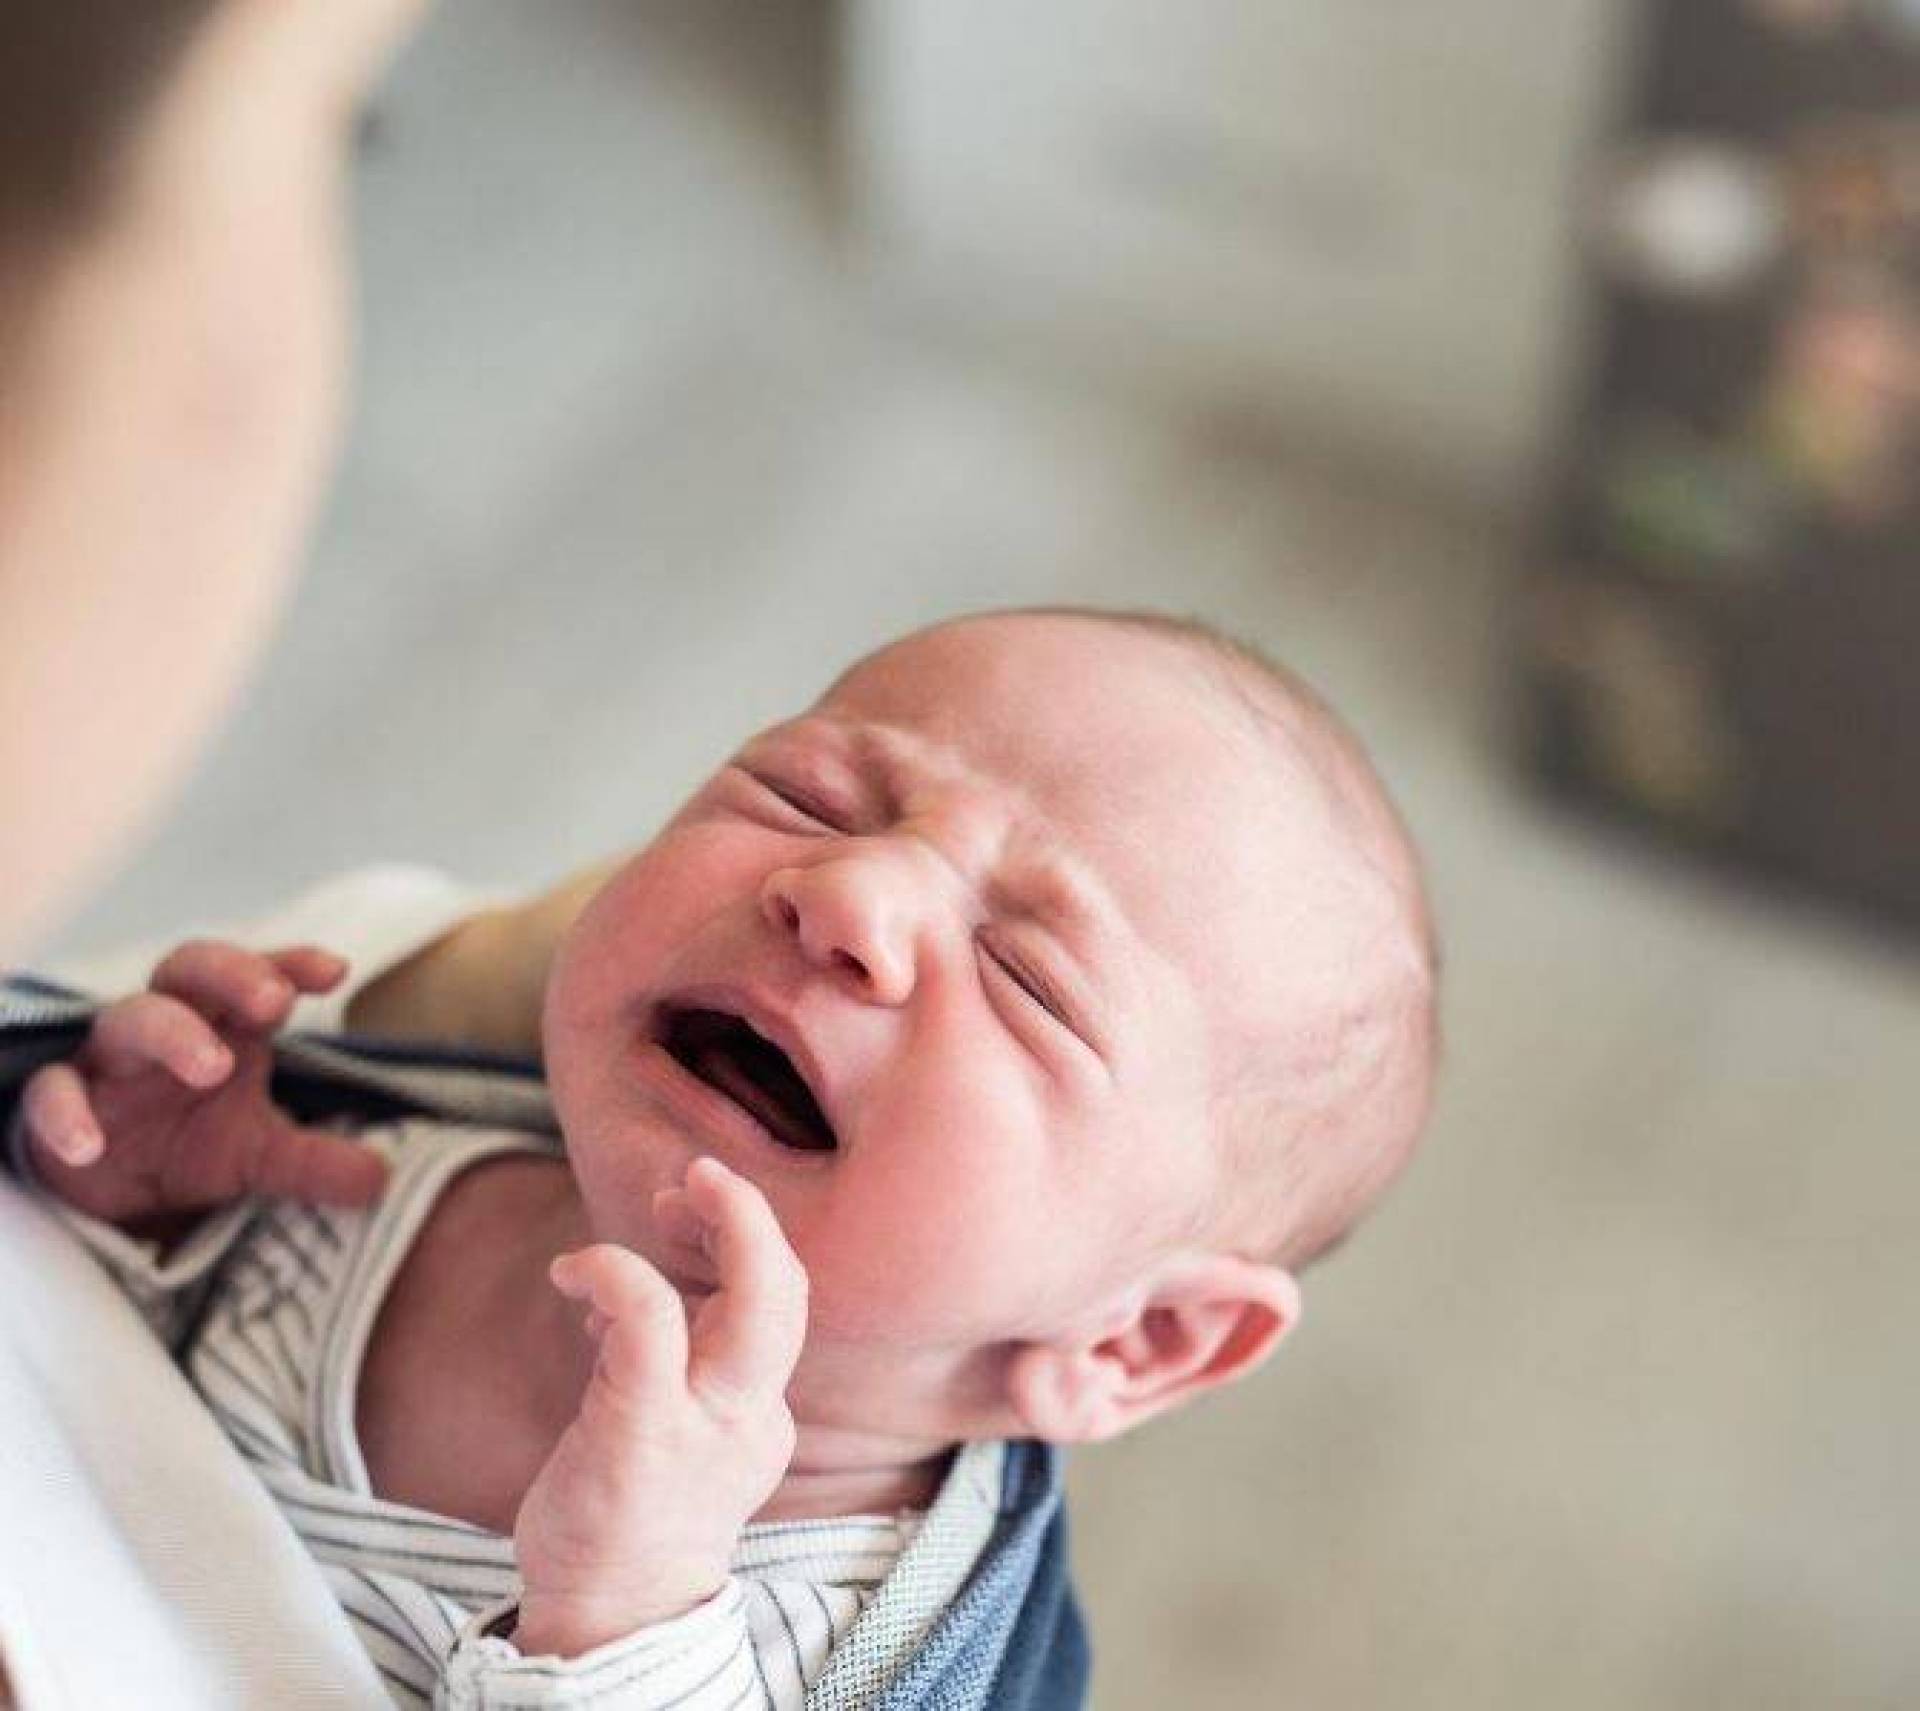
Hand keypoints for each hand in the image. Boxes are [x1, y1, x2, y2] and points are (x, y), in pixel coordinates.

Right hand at [19, 940, 388, 1232]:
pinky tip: (90, 1144)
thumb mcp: (261, 1157)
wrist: (113, 1192)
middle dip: (233, 975)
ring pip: (129, 1019)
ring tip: (214, 1067)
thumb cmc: (191, 1144)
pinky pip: (52, 1091)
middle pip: (190, 971)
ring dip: (171, 1032)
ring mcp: (111, 1061)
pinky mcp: (62, 1099)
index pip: (258, 978)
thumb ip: (317, 1164)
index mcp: (223, 1026)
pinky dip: (67, 1112)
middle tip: (275, 1002)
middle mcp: (167, 1028)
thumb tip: (381, 1181)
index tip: (335, 971)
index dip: (290, 964)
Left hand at [513, 1159, 808, 1656]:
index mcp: (758, 1409)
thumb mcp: (673, 1427)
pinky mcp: (644, 1434)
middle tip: (704, 1171)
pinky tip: (574, 1272)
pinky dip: (617, 1270)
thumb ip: (673, 1357)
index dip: (742, 1239)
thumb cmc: (629, 1512)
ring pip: (751, 1303)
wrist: (606, 1617)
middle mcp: (749, 1415)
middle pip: (789, 1295)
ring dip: (718, 1225)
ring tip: (660, 1201)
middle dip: (754, 1218)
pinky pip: (651, 1320)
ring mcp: (705, 1426)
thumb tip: (636, 1283)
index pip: (779, 1303)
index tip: (691, 1207)